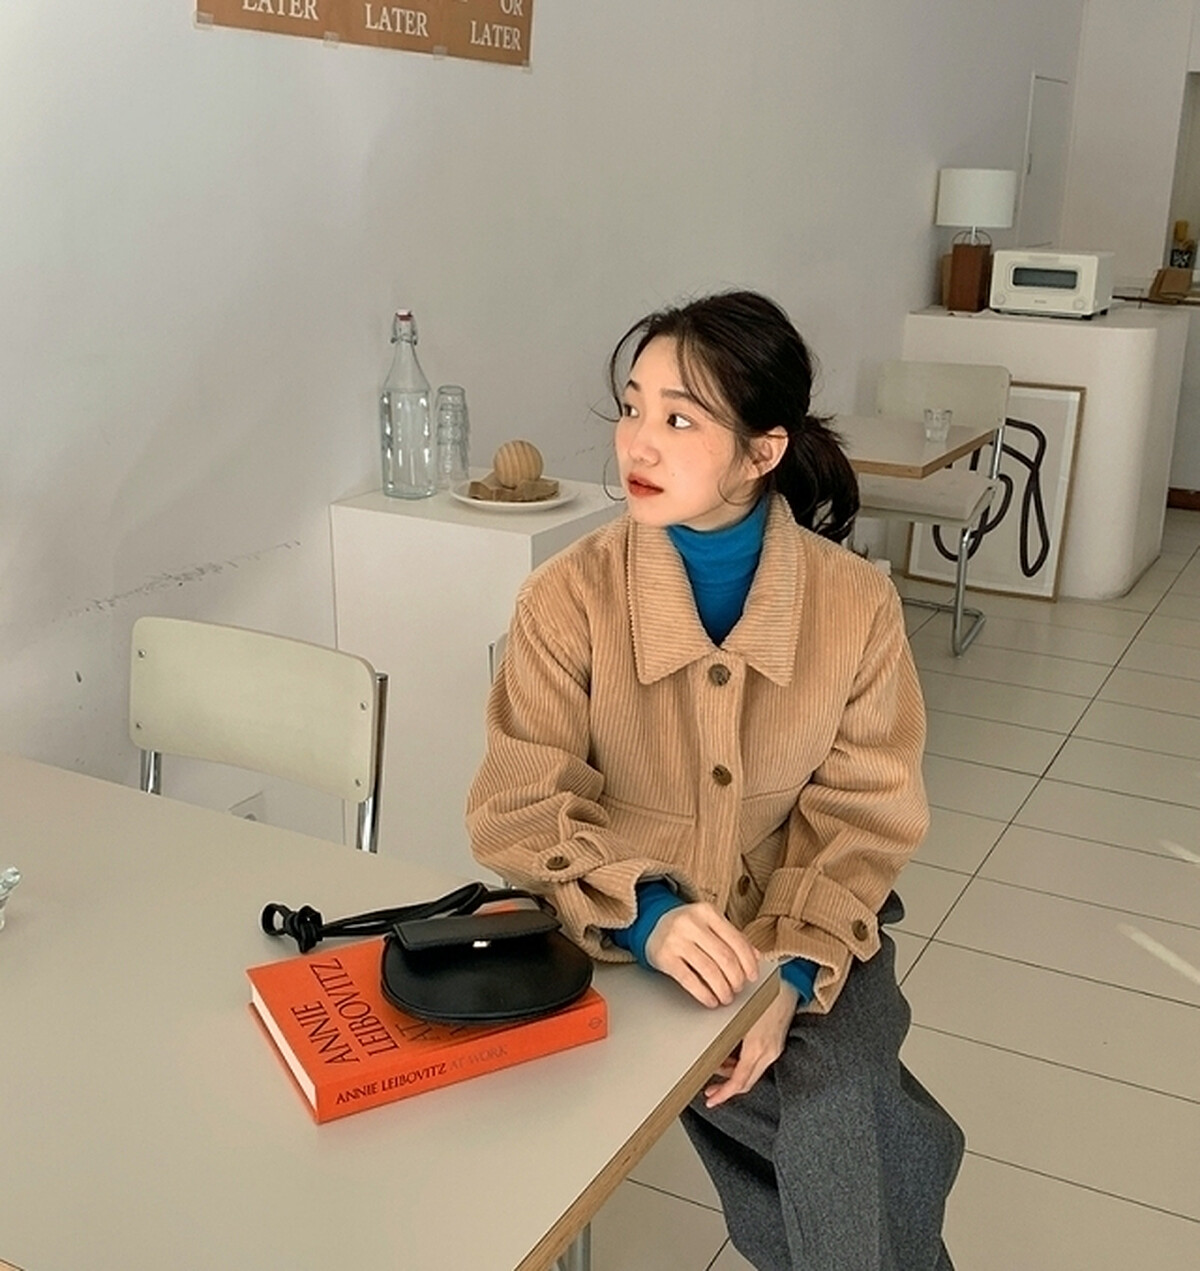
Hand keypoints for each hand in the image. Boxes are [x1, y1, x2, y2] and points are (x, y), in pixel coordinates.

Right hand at [644, 903, 759, 1007]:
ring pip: (709, 970)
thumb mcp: (710, 923)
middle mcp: (691, 923)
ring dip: (722, 989)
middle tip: (738, 989)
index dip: (748, 962)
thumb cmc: (687, 927)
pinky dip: (703, 993)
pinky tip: (710, 1000)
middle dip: (736, 978)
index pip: (736, 940)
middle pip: (724, 957)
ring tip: (726, 997)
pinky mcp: (664, 956)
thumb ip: (733, 937)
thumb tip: (756, 957)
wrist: (652, 923)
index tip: (752, 976)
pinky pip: (689, 979)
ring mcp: (676, 939)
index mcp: (707, 912)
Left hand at [703, 980, 799, 1107]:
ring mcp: (774, 1049)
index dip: (724, 1094)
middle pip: (746, 1082)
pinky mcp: (776, 1044)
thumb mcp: (739, 1016)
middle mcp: (768, 1052)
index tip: (711, 1100)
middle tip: (710, 1091)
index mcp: (757, 1047)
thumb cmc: (762, 992)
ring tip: (717, 1069)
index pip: (739, 1081)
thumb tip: (711, 1052)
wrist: (789, 982)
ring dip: (733, 1076)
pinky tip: (732, 1058)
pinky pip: (757, 1063)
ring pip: (751, 1073)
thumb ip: (727, 1037)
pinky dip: (743, 1065)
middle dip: (726, 1089)